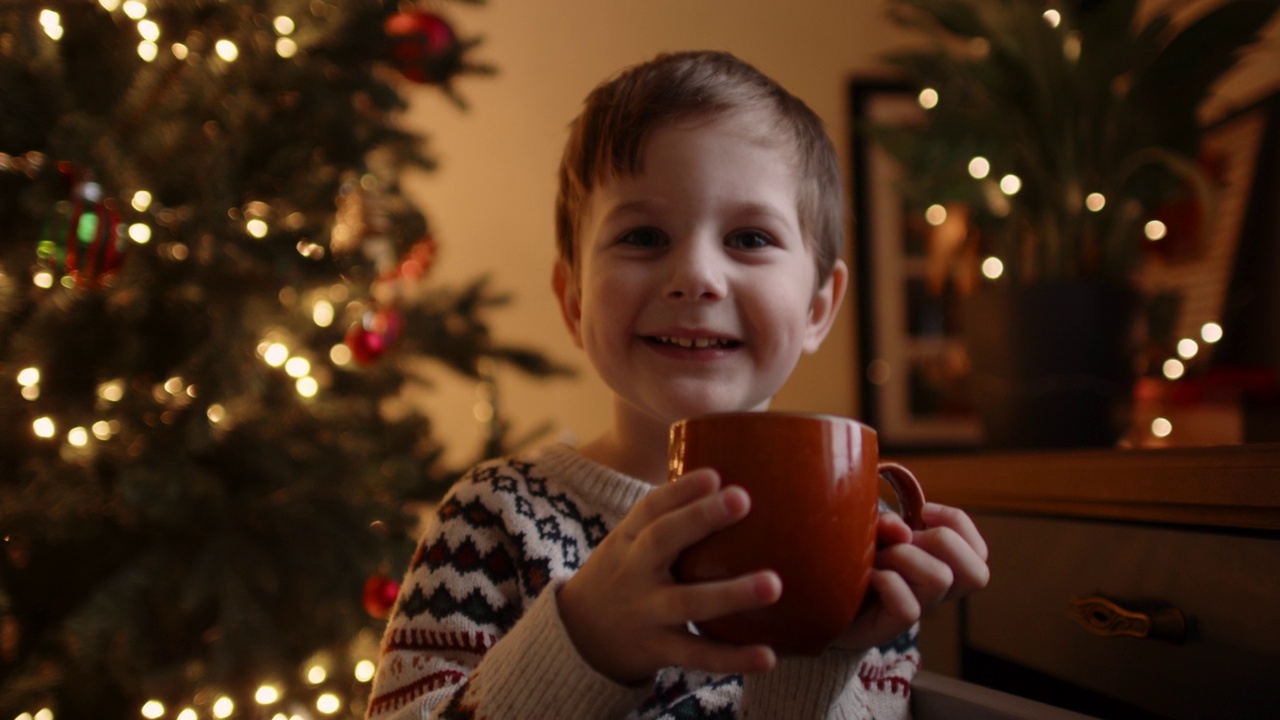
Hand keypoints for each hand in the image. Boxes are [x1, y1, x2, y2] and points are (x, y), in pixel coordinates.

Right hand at [558, 469, 780, 684]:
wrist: (579, 637)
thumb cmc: (623, 576)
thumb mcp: (628, 543)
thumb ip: (668, 519)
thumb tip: (730, 486)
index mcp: (627, 540)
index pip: (650, 508)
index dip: (680, 490)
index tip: (714, 475)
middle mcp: (634, 572)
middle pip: (661, 541)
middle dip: (699, 519)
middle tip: (742, 499)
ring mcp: (646, 612)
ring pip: (686, 602)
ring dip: (730, 594)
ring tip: (773, 584)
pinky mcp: (658, 649)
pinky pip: (696, 655)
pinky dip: (732, 659)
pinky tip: (768, 657)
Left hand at [833, 502, 988, 651]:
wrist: (820, 601)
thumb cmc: (852, 561)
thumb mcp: (871, 534)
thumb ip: (887, 525)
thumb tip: (903, 531)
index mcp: (939, 567)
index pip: (979, 553)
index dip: (959, 523)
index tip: (925, 511)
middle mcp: (935, 592)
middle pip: (976, 572)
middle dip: (941, 540)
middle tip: (903, 540)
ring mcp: (917, 610)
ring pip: (940, 578)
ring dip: (903, 556)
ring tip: (876, 558)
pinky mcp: (892, 626)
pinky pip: (908, 606)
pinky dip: (884, 581)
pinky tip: (863, 577)